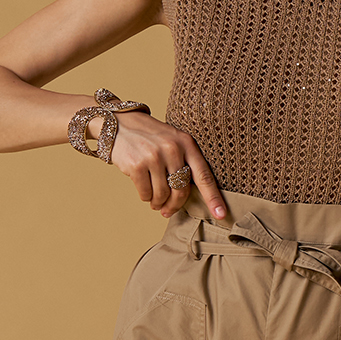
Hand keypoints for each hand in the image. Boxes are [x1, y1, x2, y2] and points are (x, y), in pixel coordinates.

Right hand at [97, 111, 225, 218]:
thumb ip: (184, 162)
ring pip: (163, 195)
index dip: (213, 198)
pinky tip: (144, 191)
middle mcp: (173, 149)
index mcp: (186, 143)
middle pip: (182, 191)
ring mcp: (154, 156)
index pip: (204, 176)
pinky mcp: (137, 165)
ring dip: (158, 203)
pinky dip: (145, 197)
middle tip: (167, 211)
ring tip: (154, 201)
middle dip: (175, 206)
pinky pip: (146, 194)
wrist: (118, 124)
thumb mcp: (172, 141)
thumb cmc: (149, 138)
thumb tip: (190, 198)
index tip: (221, 215)